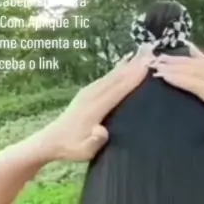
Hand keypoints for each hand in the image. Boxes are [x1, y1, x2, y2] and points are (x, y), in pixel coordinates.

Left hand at [29, 53, 149, 163]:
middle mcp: (91, 96)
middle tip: (151, 53)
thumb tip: (101, 130)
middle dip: (133, 65)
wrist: (51, 140)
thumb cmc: (72, 148)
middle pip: (116, 78)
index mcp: (93, 109)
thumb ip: (94, 141)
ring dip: (127, 64)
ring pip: (111, 75)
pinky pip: (106, 77)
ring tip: (142, 53)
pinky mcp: (87, 92)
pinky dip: (117, 68)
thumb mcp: (84, 151)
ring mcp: (88, 92)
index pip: (117, 91)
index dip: (132, 78)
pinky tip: (124, 62)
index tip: (147, 67)